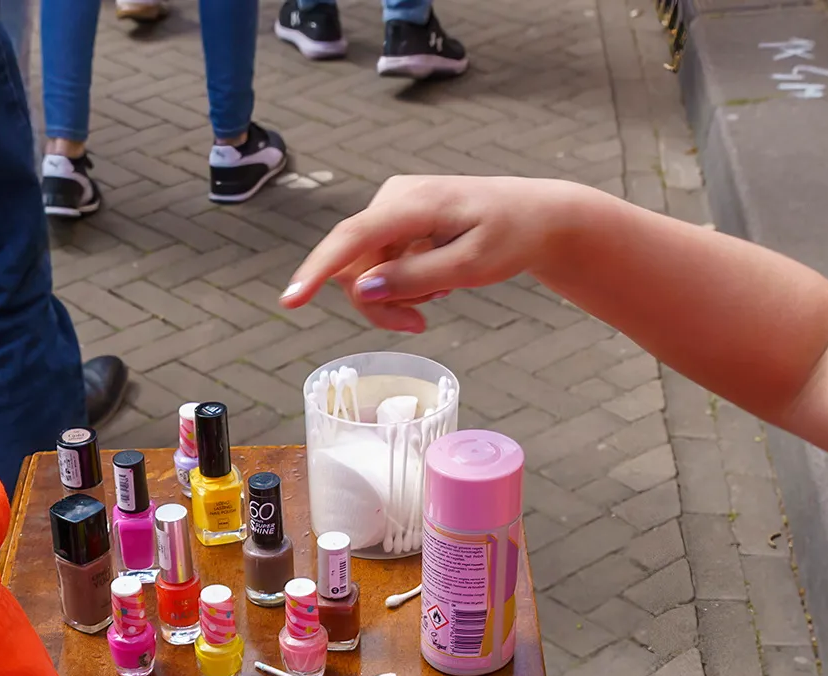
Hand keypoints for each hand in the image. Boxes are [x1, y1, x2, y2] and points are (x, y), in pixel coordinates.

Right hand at [280, 175, 587, 332]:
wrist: (536, 216)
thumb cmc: (511, 236)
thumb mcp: (471, 265)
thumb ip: (417, 278)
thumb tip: (364, 290)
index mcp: (413, 203)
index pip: (352, 238)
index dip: (317, 271)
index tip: (290, 301)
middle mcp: (393, 198)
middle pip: (354, 263)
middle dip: (379, 302)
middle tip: (419, 324)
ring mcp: (394, 208)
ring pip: (366, 268)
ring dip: (397, 294)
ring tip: (441, 294)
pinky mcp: (399, 220)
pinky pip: (382, 263)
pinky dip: (404, 284)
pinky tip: (438, 282)